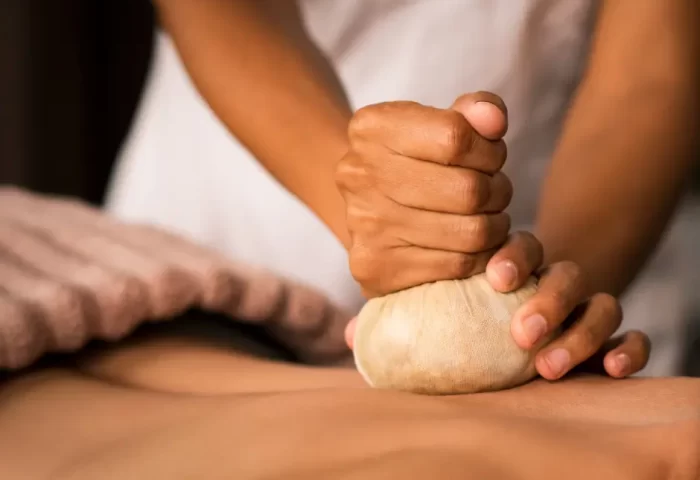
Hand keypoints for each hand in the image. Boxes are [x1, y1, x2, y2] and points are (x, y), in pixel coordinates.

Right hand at [336, 92, 519, 296]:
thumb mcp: (445, 123)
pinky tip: (469, 246)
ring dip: (494, 227)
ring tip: (483, 218)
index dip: (490, 150)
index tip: (490, 158)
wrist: (372, 210)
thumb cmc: (421, 162)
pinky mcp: (375, 268)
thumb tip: (494, 120)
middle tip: (492, 193)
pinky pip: (458, 266)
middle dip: (497, 191)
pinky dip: (480, 258)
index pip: (456, 137)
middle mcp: (358, 175)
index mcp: (372, 128)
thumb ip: (478, 110)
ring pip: (470, 232)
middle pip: (468, 189)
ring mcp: (363, 225)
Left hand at [344, 242, 651, 379]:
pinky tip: (611, 367)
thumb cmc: (461, 330)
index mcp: (509, 270)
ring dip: (579, 329)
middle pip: (562, 271)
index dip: (511, 257)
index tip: (492, 277)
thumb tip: (349, 335)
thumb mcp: (432, 322)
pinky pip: (627, 335)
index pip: (518, 248)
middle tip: (520, 330)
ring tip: (547, 364)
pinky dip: (626, 347)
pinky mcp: (606, 336)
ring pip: (599, 301)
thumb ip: (402, 323)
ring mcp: (581, 308)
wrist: (507, 340)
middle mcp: (548, 282)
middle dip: (546, 296)